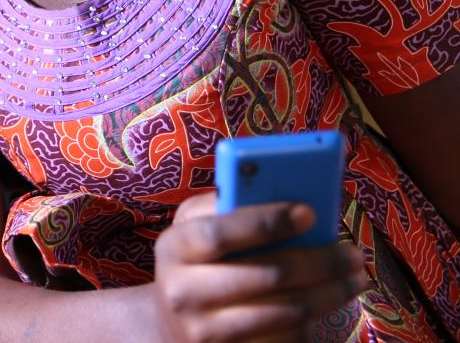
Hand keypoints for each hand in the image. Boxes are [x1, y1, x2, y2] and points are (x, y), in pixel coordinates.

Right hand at [153, 193, 367, 342]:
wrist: (173, 325)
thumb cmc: (195, 263)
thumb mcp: (194, 228)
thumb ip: (225, 208)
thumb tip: (284, 198)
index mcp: (174, 248)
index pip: (220, 233)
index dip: (266, 223)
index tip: (309, 213)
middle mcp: (183, 293)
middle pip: (267, 274)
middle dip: (320, 262)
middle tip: (352, 254)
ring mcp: (206, 332)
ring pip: (288, 311)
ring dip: (331, 293)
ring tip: (354, 278)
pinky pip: (289, 338)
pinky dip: (316, 319)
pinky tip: (328, 302)